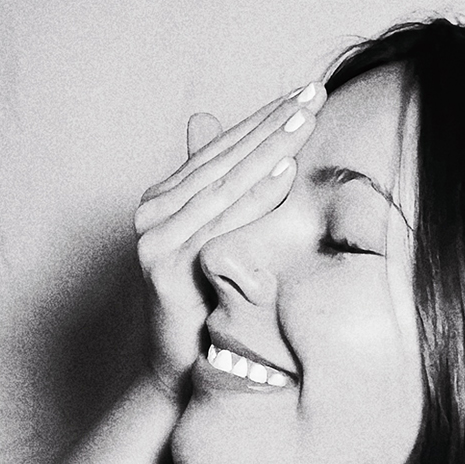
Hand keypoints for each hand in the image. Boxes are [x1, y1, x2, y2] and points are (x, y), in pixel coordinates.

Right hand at [134, 82, 325, 399]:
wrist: (181, 371)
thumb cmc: (206, 306)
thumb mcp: (216, 241)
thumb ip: (216, 187)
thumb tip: (206, 120)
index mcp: (163, 200)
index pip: (219, 149)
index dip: (261, 118)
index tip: (303, 92)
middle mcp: (151, 214)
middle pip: (223, 160)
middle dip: (272, 123)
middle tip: (313, 92)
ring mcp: (154, 240)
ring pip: (225, 184)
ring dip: (269, 147)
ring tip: (306, 118)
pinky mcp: (163, 268)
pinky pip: (221, 224)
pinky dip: (255, 196)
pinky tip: (286, 171)